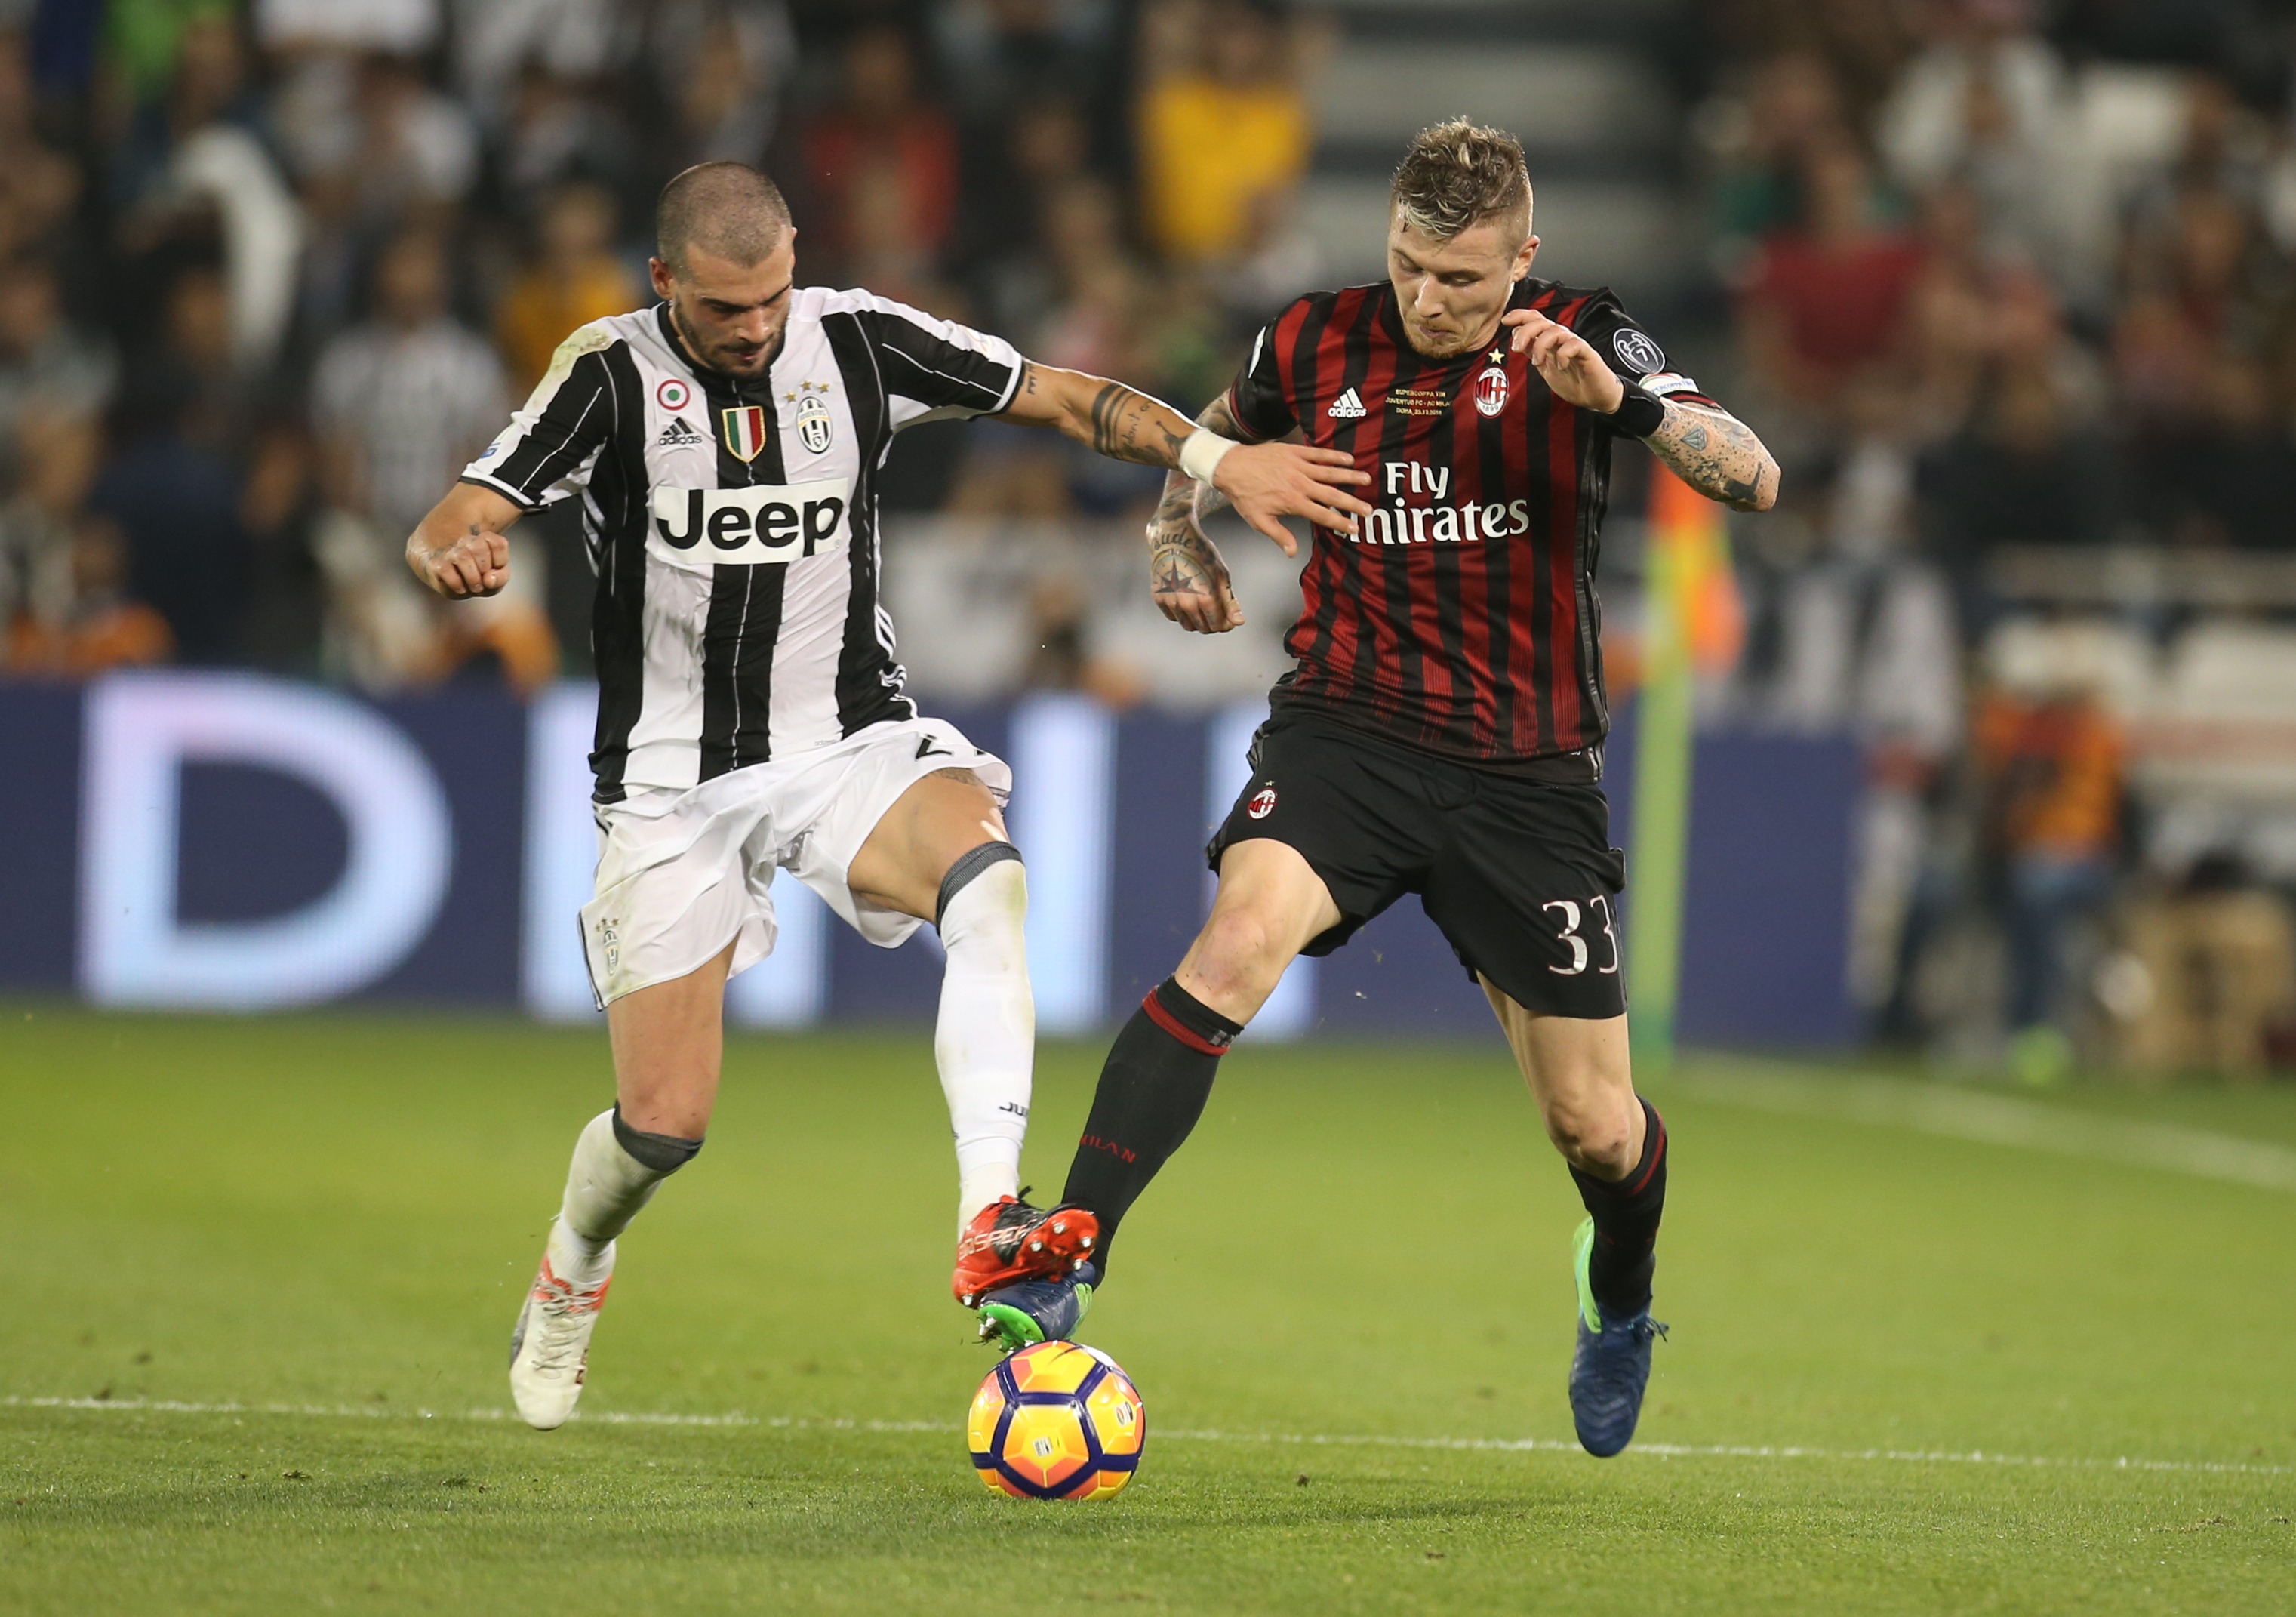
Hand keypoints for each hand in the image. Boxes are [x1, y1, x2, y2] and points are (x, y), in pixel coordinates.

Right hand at [408, 525, 509, 597]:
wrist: (448, 581)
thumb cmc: (476, 579)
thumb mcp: (495, 581)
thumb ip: (500, 578)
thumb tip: (488, 580)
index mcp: (484, 541)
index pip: (498, 543)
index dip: (500, 561)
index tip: (495, 570)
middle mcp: (466, 542)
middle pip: (479, 546)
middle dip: (484, 568)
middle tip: (483, 581)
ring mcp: (449, 552)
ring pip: (462, 556)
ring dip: (472, 577)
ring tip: (474, 587)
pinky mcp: (435, 564)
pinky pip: (445, 569)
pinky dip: (456, 583)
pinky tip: (461, 589)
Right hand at [1149, 523, 1242, 633]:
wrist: (1173, 538)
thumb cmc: (1202, 555)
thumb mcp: (1221, 576)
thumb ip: (1229, 602)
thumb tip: (1239, 622)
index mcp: (1206, 598)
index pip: (1218, 626)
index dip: (1225, 625)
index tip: (1228, 619)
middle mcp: (1187, 604)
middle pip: (1203, 628)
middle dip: (1212, 624)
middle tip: (1216, 612)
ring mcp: (1171, 602)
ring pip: (1188, 625)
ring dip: (1197, 620)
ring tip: (1202, 605)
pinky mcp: (1159, 599)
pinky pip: (1174, 616)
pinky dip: (1182, 613)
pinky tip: (1187, 599)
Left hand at [1210, 442, 1372, 556]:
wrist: (1232, 467)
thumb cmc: (1245, 495)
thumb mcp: (1259, 521)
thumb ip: (1279, 536)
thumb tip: (1292, 552)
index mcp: (1293, 503)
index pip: (1322, 516)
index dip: (1340, 523)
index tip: (1354, 528)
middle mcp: (1300, 485)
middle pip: (1332, 495)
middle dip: (1352, 503)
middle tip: (1368, 509)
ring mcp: (1299, 467)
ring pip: (1330, 472)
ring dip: (1350, 476)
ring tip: (1367, 479)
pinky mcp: (1295, 452)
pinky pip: (1319, 454)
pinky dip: (1335, 455)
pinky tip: (1348, 458)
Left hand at [1502, 309, 1625, 414]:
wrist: (1595, 397)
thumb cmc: (1573, 382)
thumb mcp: (1545, 368)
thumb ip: (1533, 353)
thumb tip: (1517, 339)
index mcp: (1551, 341)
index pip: (1536, 320)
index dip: (1520, 316)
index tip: (1505, 321)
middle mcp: (1562, 339)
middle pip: (1542, 322)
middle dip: (1526, 331)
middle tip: (1516, 347)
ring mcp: (1575, 344)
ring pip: (1555, 331)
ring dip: (1541, 345)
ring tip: (1537, 362)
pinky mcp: (1588, 353)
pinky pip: (1574, 344)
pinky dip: (1563, 354)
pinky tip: (1561, 366)